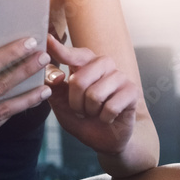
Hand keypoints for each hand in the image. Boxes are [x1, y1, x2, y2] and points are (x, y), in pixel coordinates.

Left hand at [45, 34, 137, 154]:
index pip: (72, 54)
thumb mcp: (61, 105)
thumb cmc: (83, 118)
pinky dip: (105, 118)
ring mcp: (119, 76)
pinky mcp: (132, 90)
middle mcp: (103, 65)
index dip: (59, 49)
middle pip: (79, 79)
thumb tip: (54, 75)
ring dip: (90, 111)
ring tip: (95, 112)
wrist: (105, 140)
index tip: (47, 39)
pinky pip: (110, 107)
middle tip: (81, 110)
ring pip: (94, 94)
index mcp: (84, 64)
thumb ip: (54, 89)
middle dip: (75, 102)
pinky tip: (108, 117)